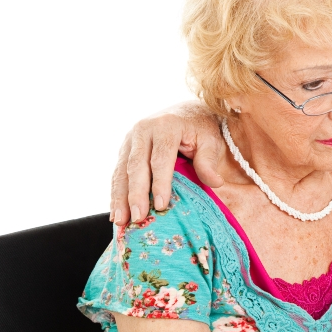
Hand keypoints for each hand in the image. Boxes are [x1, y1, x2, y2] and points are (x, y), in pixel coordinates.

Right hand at [110, 102, 225, 225]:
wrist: (186, 111)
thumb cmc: (201, 128)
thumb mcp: (210, 140)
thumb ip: (209, 161)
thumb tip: (215, 183)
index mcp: (165, 126)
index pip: (161, 158)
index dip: (160, 183)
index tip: (161, 205)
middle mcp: (143, 130)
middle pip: (137, 166)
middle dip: (136, 194)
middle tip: (137, 217)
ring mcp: (130, 139)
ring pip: (122, 171)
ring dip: (119, 197)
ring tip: (120, 220)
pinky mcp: (124, 148)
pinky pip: (117, 173)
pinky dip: (116, 193)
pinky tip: (115, 212)